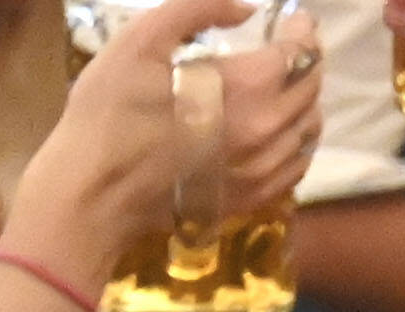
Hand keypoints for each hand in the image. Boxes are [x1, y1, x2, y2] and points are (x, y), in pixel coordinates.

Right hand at [12, 0, 325, 285]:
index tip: (292, 21)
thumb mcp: (142, 40)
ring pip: (308, 130)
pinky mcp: (250, 200)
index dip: (301, 32)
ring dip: (304, 102)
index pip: (299, 54)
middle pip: (310, 90)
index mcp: (246, 87)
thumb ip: (198, 10)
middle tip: (288, 49)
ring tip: (285, 88)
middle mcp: (266, 131)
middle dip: (305, 63)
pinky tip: (278, 132)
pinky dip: (295, 142)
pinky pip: (294, 167)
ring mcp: (262, 171)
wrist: (93, 193)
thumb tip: (246, 7)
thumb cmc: (110, 112)